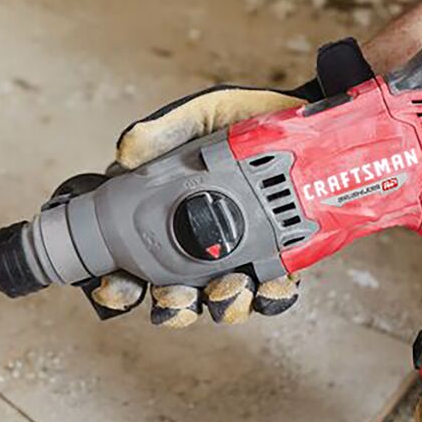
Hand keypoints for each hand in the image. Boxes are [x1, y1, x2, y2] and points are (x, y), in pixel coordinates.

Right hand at [92, 85, 308, 326]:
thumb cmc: (244, 115)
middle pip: (176, 295)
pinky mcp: (280, 258)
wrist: (306, 116)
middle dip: (172, 307)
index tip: (115, 286)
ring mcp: (241, 255)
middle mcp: (201, 245)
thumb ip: (164, 131)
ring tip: (228, 289)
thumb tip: (124, 156)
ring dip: (222, 306)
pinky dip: (272, 296)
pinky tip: (272, 286)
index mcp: (168, 216)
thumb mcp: (201, 115)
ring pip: (223, 302)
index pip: (134, 263)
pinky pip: (274, 290)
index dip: (120, 286)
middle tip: (175, 298)